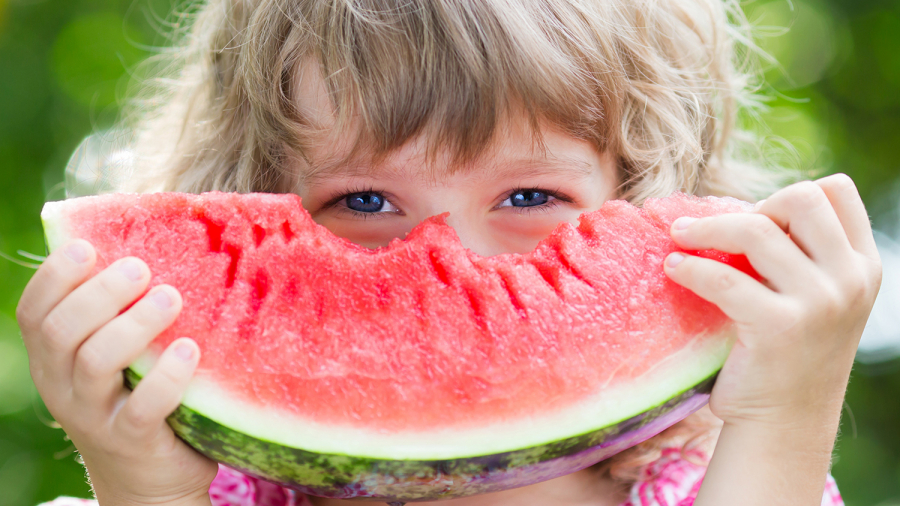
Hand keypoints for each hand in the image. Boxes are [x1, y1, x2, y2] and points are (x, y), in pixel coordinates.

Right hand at [16, 240, 216, 505]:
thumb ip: (117, 311)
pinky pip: (142, 407)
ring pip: (96, 362)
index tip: (89, 247)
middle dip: (99, 293)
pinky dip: (166, 376)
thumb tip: (149, 240)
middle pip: (62, 330)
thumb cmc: (136, 394)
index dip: (54, 276)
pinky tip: (189, 350)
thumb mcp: (116, 354)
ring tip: (171, 299)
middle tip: (141, 268)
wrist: (148, 477)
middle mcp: (62, 385)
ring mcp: (93, 416)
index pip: (34, 311)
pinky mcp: (131, 441)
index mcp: (53, 357)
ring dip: (134, 325)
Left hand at [664, 174, 881, 429]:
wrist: (784, 424)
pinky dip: (689, 266)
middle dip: (752, 206)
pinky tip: (673, 268)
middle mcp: (850, 280)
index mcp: (862, 266)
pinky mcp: (779, 327)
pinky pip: (722, 276)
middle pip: (800, 197)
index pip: (836, 191)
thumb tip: (738, 206)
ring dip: (706, 227)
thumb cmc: (787, 355)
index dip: (789, 196)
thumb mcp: (815, 299)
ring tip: (678, 235)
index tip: (756, 221)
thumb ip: (801, 255)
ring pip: (756, 229)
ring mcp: (819, 303)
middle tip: (719, 231)